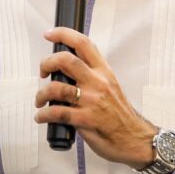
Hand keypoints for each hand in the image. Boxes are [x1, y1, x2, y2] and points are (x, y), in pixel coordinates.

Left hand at [34, 27, 156, 169]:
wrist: (135, 139)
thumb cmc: (120, 115)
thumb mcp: (111, 87)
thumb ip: (92, 76)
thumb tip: (68, 71)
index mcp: (104, 72)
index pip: (84, 44)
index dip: (63, 34)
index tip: (49, 34)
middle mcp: (98, 83)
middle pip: (66, 60)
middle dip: (47, 63)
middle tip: (42, 72)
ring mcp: (92, 101)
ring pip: (57, 88)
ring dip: (41, 94)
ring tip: (39, 100)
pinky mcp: (85, 120)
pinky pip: (57, 113)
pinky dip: (43, 114)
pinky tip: (41, 117)